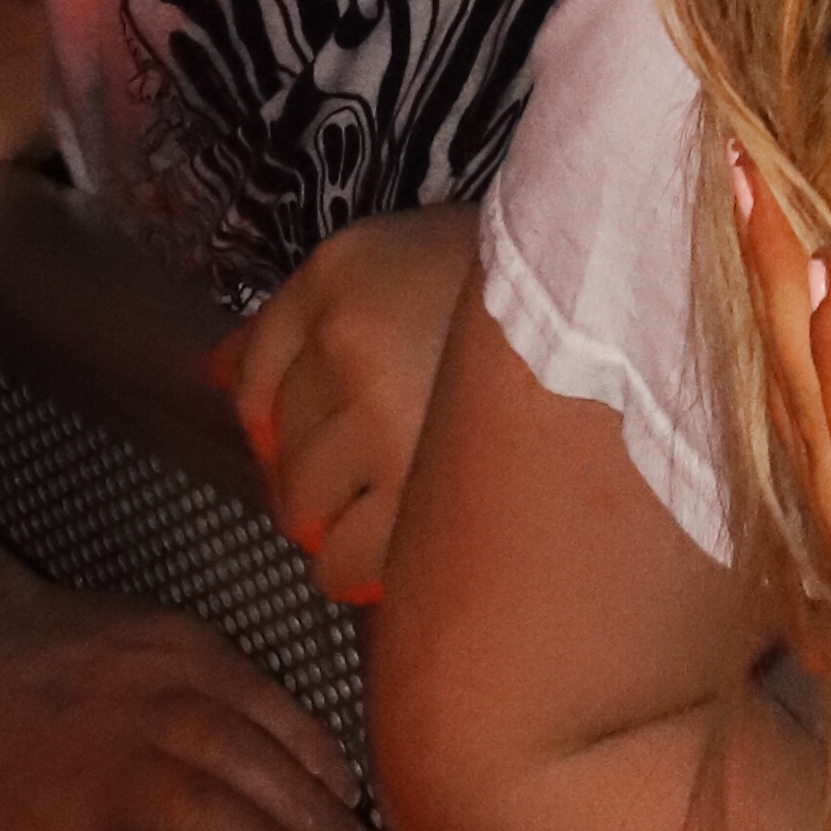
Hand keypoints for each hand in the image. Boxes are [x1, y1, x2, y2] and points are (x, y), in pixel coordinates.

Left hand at [216, 203, 486, 606]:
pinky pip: (341, 562)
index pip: (250, 379)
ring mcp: (380, 414)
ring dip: (338, 521)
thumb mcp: (394, 264)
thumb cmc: (506, 292)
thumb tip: (209, 371)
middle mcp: (347, 337)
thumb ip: (298, 319)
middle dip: (316, 475)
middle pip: (277, 452)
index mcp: (339, 272)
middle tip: (381, 469)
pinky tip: (403, 538)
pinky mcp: (418, 488)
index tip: (331, 435)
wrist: (621, 301)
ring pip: (302, 511)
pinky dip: (358, 566)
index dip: (280, 425)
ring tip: (400, 503)